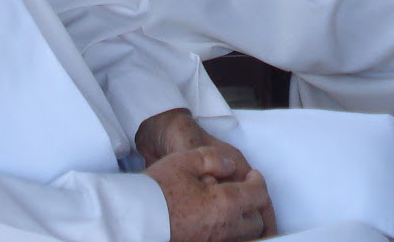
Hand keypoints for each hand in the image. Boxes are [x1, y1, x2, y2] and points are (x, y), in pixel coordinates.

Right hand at [144, 147, 274, 241]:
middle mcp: (224, 227)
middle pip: (255, 223)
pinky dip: (229, 233)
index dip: (258, 182)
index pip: (258, 195)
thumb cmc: (157, 190)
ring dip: (244, 223)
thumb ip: (213, 159)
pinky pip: (225, 241)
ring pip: (242, 237)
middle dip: (255, 207)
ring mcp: (213, 241)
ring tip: (235, 210)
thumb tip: (229, 166)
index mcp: (225, 203)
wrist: (135, 217)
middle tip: (246, 193)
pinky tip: (219, 223)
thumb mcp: (185, 160)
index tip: (253, 177)